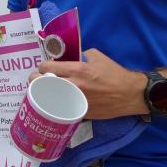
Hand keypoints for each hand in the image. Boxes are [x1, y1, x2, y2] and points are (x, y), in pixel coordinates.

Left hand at [30, 49, 147, 118]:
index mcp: (77, 70)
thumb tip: (69, 56)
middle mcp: (73, 85)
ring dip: (43, 94)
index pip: (46, 67)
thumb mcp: (97, 57)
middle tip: (39, 81)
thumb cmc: (114, 74)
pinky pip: (60, 108)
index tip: (45, 69)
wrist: (130, 94)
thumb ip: (81, 54)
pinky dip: (55, 105)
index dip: (42, 67)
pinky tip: (55, 103)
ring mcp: (75, 100)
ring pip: (47, 98)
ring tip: (44, 92)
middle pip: (41, 83)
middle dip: (36, 81)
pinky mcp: (80, 112)